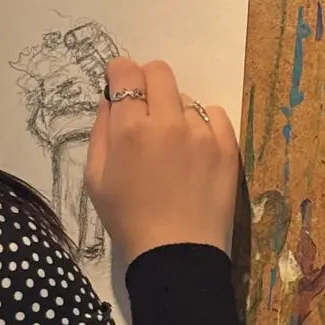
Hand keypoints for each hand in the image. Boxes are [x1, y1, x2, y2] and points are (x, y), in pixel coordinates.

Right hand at [84, 57, 240, 260]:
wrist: (177, 253)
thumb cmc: (128, 219)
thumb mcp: (96, 178)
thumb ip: (100, 131)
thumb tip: (110, 99)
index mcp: (130, 129)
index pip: (126, 73)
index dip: (120, 74)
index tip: (120, 84)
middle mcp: (168, 123)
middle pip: (160, 71)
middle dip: (147, 81)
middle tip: (145, 107)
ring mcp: (202, 133)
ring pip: (186, 98)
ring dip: (175, 111)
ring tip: (172, 145)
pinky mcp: (228, 146)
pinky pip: (215, 114)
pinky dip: (203, 124)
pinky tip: (195, 149)